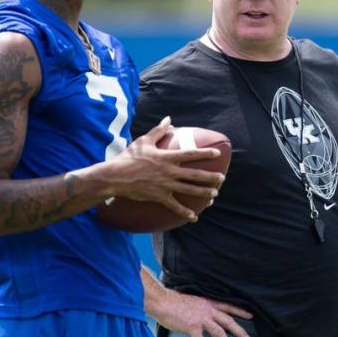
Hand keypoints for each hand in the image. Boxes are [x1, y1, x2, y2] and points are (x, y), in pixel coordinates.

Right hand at [91, 117, 226, 220]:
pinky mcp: (159, 196)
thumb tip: (168, 119)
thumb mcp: (144, 141)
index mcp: (166, 157)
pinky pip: (175, 206)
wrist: (115, 176)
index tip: (217, 154)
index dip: (205, 154)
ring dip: (203, 192)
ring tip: (214, 194)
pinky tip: (194, 217)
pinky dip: (185, 212)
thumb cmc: (129, 157)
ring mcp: (165, 185)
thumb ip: (158, 130)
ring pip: (189, 190)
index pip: (190, 154)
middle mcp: (169, 171)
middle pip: (194, 174)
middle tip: (222, 178)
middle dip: (210, 177)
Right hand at [154, 289, 252, 336]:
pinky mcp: (192, 326)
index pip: (228, 306)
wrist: (163, 301)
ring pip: (219, 332)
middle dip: (239, 330)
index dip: (240, 311)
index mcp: (208, 303)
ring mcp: (201, 318)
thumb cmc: (175, 302)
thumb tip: (205, 315)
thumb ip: (201, 308)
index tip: (251, 315)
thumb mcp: (193, 302)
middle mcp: (207, 310)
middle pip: (228, 320)